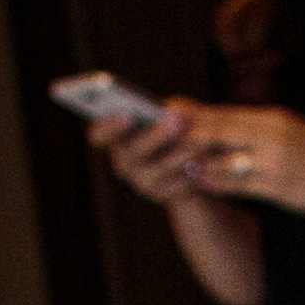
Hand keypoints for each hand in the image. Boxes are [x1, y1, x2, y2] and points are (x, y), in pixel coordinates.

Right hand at [94, 99, 225, 202]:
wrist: (193, 162)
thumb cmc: (178, 127)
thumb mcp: (175, 112)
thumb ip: (171, 109)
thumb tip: (176, 112)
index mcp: (116, 137)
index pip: (99, 135)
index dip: (109, 127)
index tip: (126, 114)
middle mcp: (123, 162)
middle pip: (133, 152)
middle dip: (156, 135)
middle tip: (176, 120)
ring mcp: (141, 181)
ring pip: (159, 169)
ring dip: (180, 154)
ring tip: (200, 140)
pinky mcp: (163, 195)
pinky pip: (176, 186)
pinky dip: (191, 173)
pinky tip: (205, 162)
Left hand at [161, 103, 304, 223]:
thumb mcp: (288, 130)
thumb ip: (253, 127)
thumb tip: (215, 121)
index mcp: (273, 121)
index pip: (225, 114)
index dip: (194, 113)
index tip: (167, 108)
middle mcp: (272, 138)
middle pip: (219, 133)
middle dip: (187, 133)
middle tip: (158, 133)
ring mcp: (275, 165)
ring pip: (225, 161)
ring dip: (198, 160)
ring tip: (174, 159)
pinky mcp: (279, 189)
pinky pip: (239, 185)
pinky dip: (216, 181)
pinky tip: (200, 179)